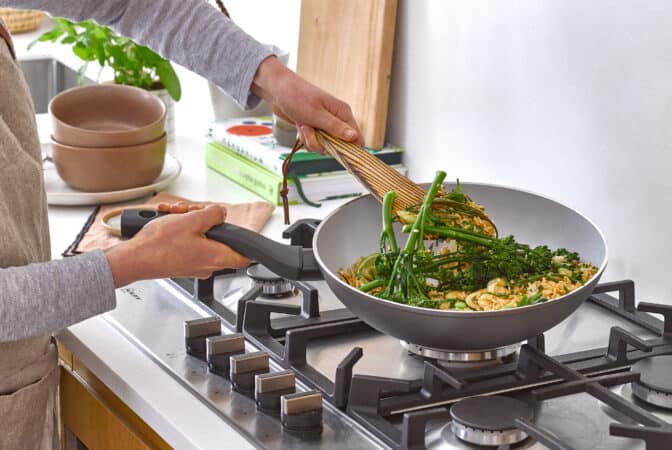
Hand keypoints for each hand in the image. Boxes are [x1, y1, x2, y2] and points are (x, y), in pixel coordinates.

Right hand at [105, 204, 247, 286]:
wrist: (134, 259)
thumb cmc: (159, 246)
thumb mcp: (191, 220)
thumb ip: (213, 214)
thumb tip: (220, 213)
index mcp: (216, 257)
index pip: (244, 257)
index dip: (244, 243)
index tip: (239, 232)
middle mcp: (207, 265)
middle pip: (218, 239)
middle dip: (205, 221)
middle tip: (191, 213)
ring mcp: (194, 265)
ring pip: (201, 238)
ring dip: (189, 223)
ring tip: (174, 215)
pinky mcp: (181, 263)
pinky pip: (188, 243)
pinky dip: (181, 231)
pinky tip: (168, 222)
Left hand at [252, 56, 363, 151]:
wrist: (276, 90)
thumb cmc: (296, 97)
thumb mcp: (316, 114)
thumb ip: (335, 128)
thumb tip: (355, 138)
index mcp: (342, 112)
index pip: (356, 137)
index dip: (349, 147)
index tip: (334, 149)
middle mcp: (336, 119)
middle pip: (338, 145)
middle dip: (322, 143)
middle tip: (310, 130)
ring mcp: (325, 124)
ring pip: (324, 145)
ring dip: (311, 140)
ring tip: (303, 125)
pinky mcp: (315, 128)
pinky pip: (314, 142)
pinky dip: (305, 138)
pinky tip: (300, 126)